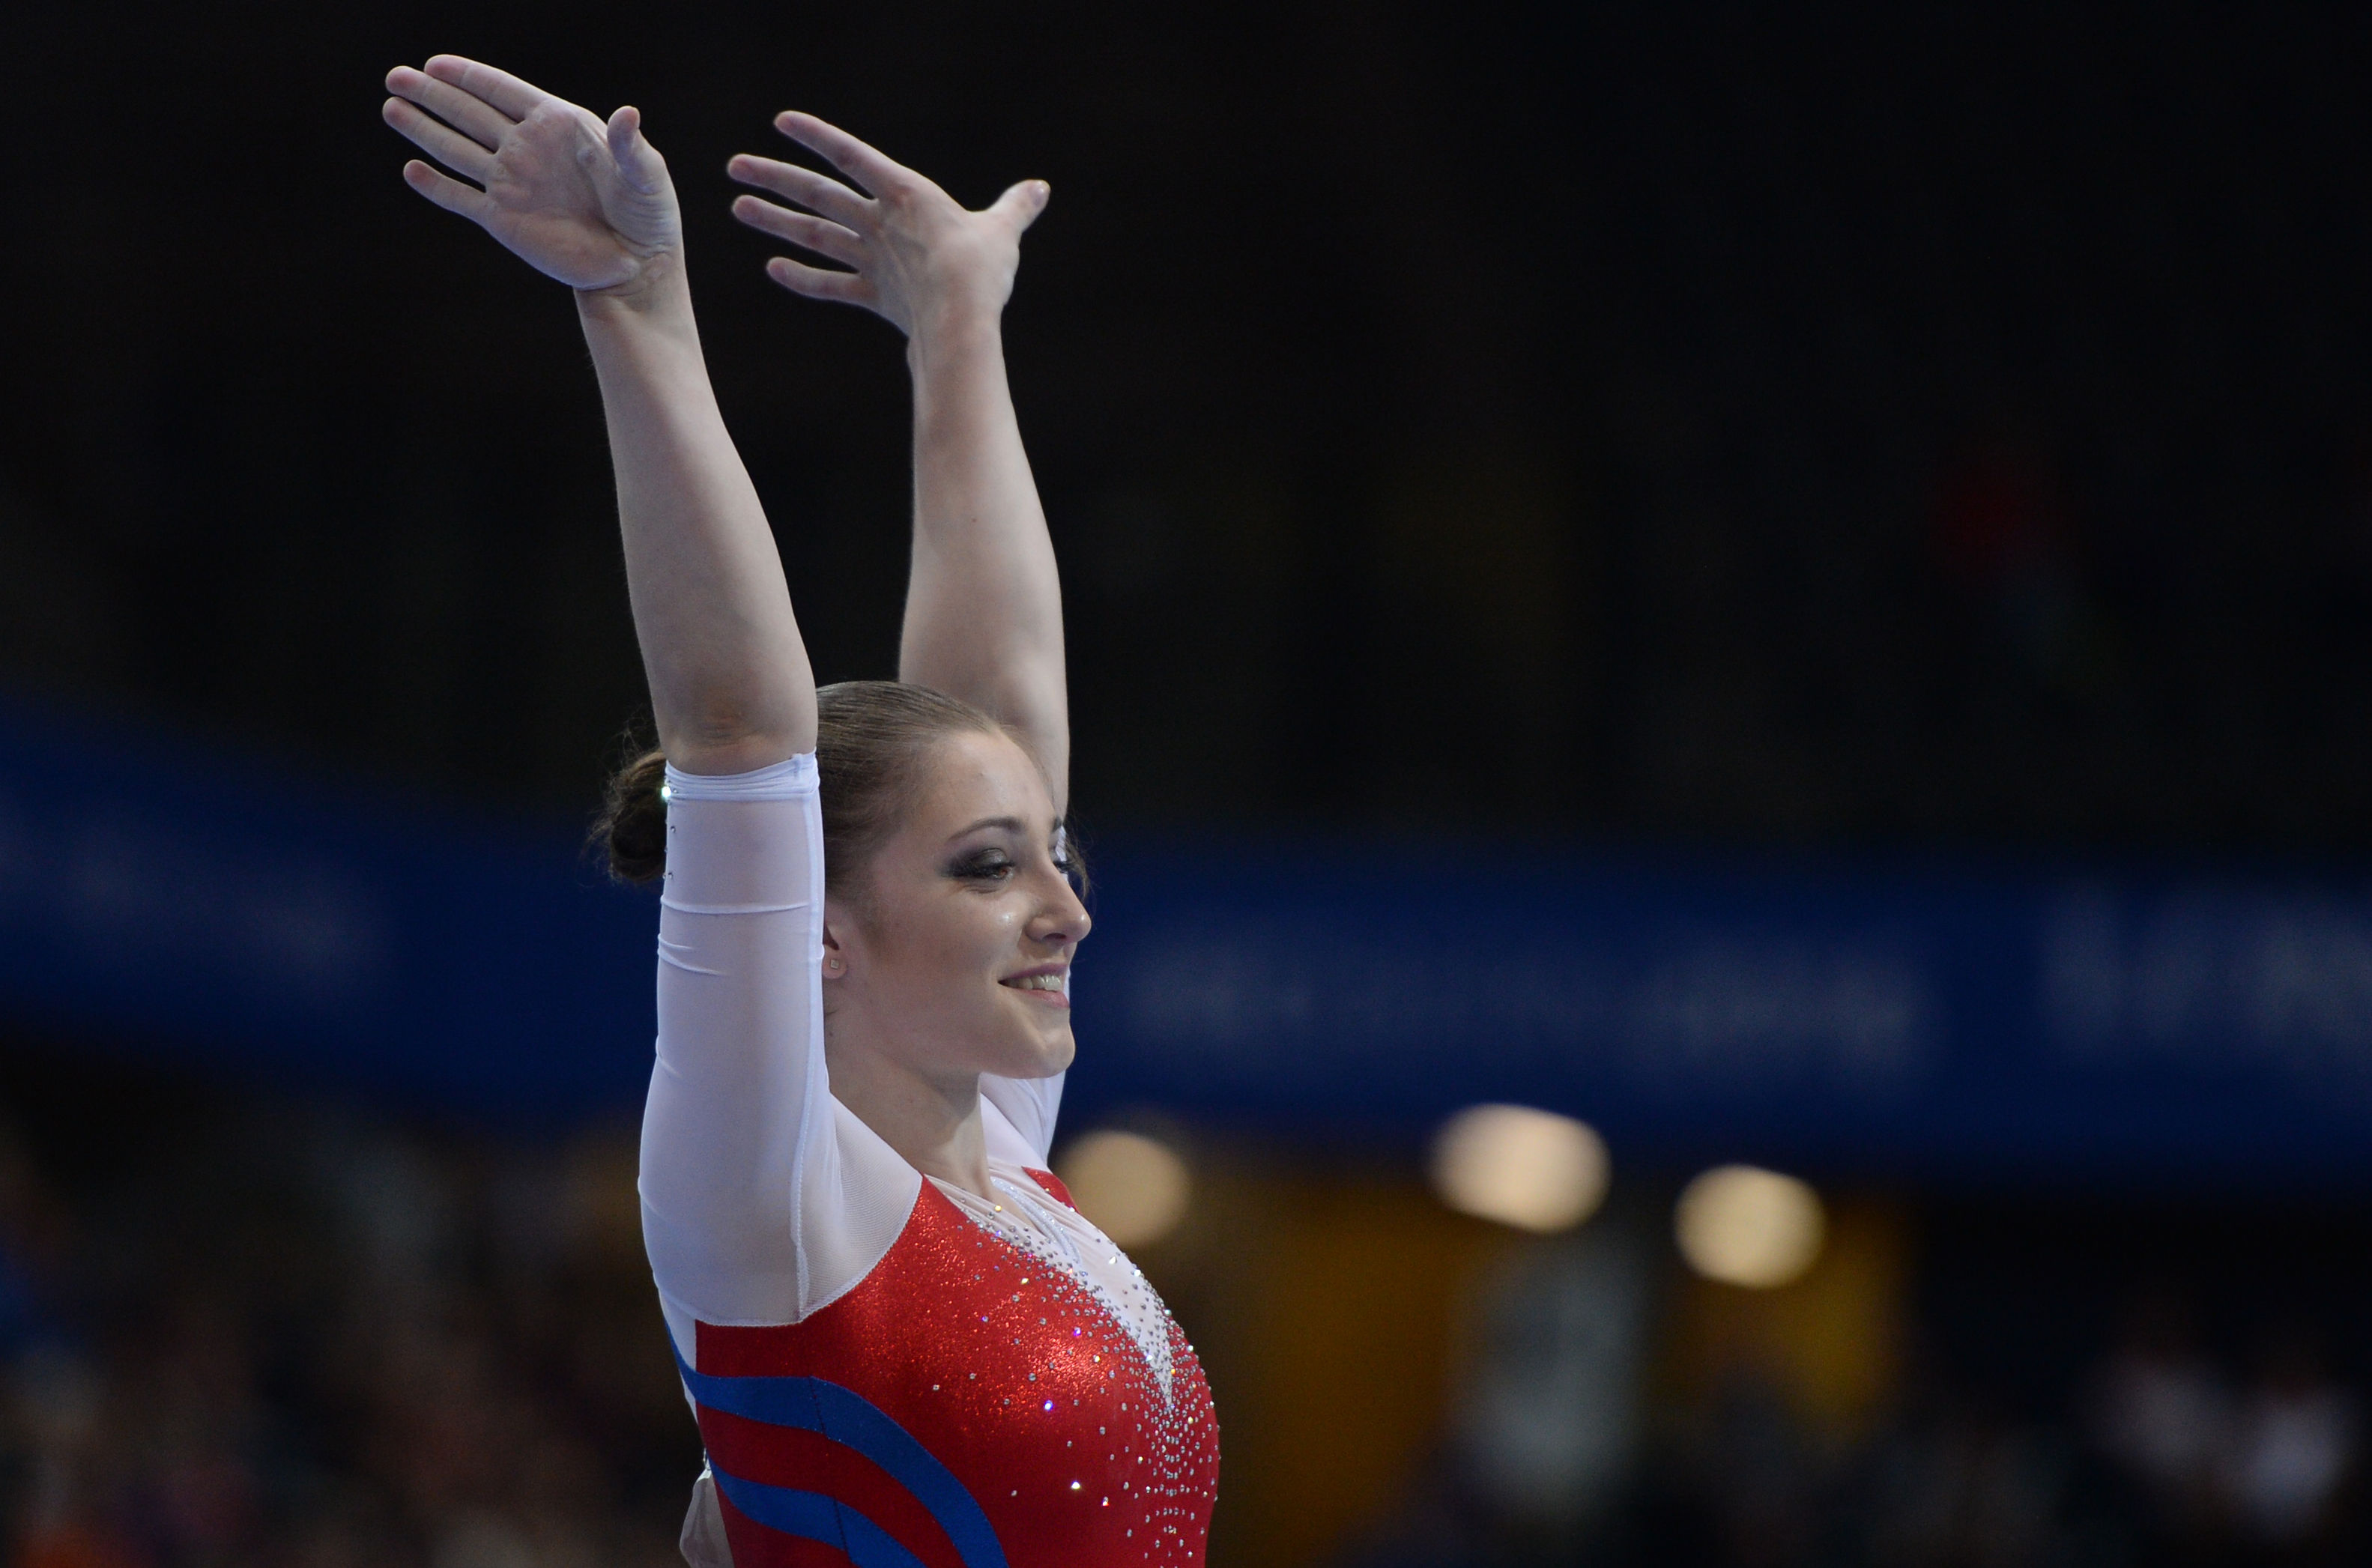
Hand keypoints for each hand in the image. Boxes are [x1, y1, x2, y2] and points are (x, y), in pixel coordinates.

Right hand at [384, 56, 680, 295]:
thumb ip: (631, 145)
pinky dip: (437, 186)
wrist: (637, 266)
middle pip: (470, 114)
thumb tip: (628, 114)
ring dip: (424, 130)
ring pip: (457, 151)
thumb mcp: (647, 176)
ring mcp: (513, 184)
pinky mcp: (504, 220)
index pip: (503, 92)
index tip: (436, 63)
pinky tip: (411, 170)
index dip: (468, 76)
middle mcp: (528, 149)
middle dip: (433, 94)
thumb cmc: (649, 214)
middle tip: (396, 77)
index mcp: (557, 126)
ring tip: (391, 107)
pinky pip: (462, 199)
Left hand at [726, 114, 1047, 336]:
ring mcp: (872, 259)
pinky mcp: (873, 295)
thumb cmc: (983, 270)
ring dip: (774, 220)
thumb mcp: (1003, 232)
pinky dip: (802, 278)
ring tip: (739, 206)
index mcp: (906, 194)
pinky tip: (772, 268)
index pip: (854, 155)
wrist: (961, 319)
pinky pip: (830, 286)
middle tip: (736, 166)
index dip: (818, 136)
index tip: (782, 122)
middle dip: (776, 177)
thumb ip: (1014, 209)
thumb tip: (1039, 190)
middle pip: (819, 194)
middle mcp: (880, 222)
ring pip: (814, 234)